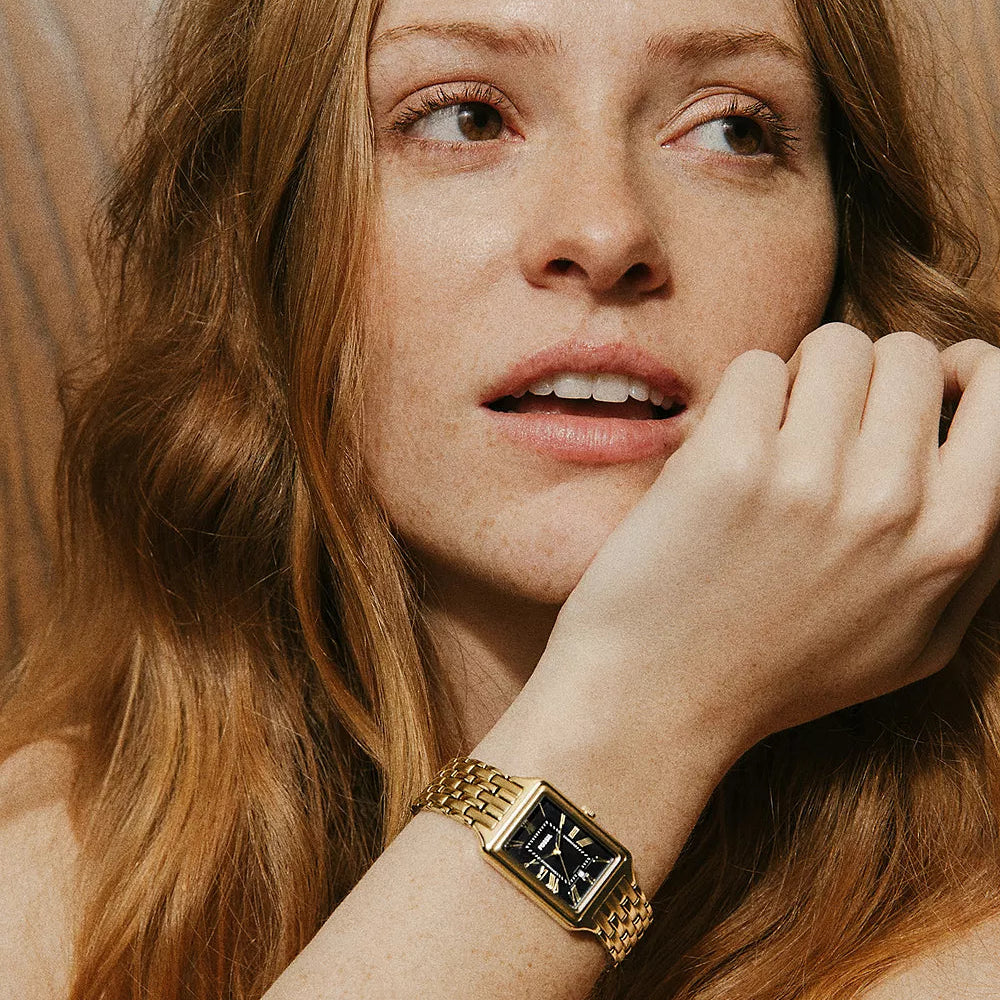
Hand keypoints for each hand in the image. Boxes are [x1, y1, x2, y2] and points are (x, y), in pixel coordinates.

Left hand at [539, 323, 999, 761]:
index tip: (911, 391)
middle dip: (864, 376)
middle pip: (905, 352)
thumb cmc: (784, 670)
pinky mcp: (728, 462)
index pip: (999, 385)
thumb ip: (976, 550)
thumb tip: (987, 446)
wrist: (663, 697)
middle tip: (822, 424)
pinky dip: (740, 399)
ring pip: (833, 345)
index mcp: (954, 538)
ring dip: (800, 378)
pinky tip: (725, 453)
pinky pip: (754, 367)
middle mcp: (892, 502)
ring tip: (772, 437)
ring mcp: (808, 478)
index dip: (954, 371)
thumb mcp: (920, 641)